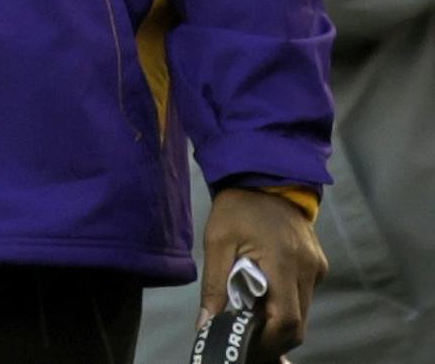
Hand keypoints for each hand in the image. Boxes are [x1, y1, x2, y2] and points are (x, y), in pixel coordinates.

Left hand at [200, 187, 326, 361]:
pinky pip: (303, 296)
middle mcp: (307, 268)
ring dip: (277, 322)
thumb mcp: (217, 242)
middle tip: (245, 339)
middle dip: (272, 338)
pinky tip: (263, 299)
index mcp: (283, 261)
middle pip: (297, 324)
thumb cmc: (238, 207)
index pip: (286, 319)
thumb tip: (206, 325)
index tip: (246, 345)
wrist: (265, 178)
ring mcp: (316, 267)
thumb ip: (214, 287)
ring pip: (302, 313)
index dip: (268, 340)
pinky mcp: (317, 265)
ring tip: (250, 317)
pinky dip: (284, 305)